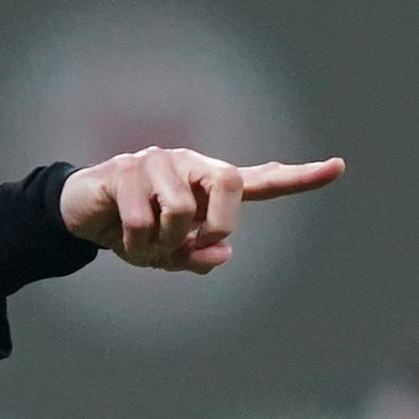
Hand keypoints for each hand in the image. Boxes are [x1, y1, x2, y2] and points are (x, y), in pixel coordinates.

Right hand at [59, 146, 343, 272]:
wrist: (80, 214)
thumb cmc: (132, 231)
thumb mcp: (167, 255)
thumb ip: (197, 257)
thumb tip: (223, 253)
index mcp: (206, 184)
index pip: (259, 181)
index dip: (299, 178)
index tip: (338, 168)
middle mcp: (188, 164)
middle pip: (227, 185)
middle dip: (213, 225)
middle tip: (188, 247)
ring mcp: (155, 162)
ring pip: (180, 210)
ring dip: (161, 244)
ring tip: (144, 249)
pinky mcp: (123, 170)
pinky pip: (142, 219)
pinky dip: (134, 243)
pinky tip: (122, 242)